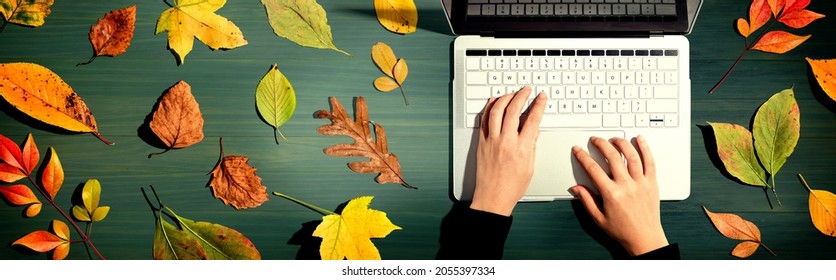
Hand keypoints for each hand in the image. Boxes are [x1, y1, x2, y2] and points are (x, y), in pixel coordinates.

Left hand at [470, 87, 545, 216]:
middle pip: (514, 110)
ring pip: (497, 111)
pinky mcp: (481, 143)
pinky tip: (493, 102)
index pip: (532, 119)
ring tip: (512, 93)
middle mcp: (506, 141)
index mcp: (522, 148)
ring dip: (505, 98)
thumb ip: (532, 146)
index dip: (539, 105)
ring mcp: (491, 141)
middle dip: (522, 95)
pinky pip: (484, 120)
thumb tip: (534, 130)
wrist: (492, 198)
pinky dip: (489, 108)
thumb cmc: (512, 187)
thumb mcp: (530, 167)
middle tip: (527, 90)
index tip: (541, 97)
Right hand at [570, 136, 668, 255]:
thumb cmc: (623, 230)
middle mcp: (626, 186)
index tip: (579, 151)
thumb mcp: (598, 218)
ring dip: (621, 143)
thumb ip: (586, 200)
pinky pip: (650, 162)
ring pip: (631, 156)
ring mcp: (641, 183)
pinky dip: (645, 148)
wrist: (644, 238)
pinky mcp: (652, 183)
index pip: (593, 169)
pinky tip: (640, 139)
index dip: (583, 157)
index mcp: (611, 194)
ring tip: (613, 139)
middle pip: (612, 157)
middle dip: (601, 144)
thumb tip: (576, 188)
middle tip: (595, 140)